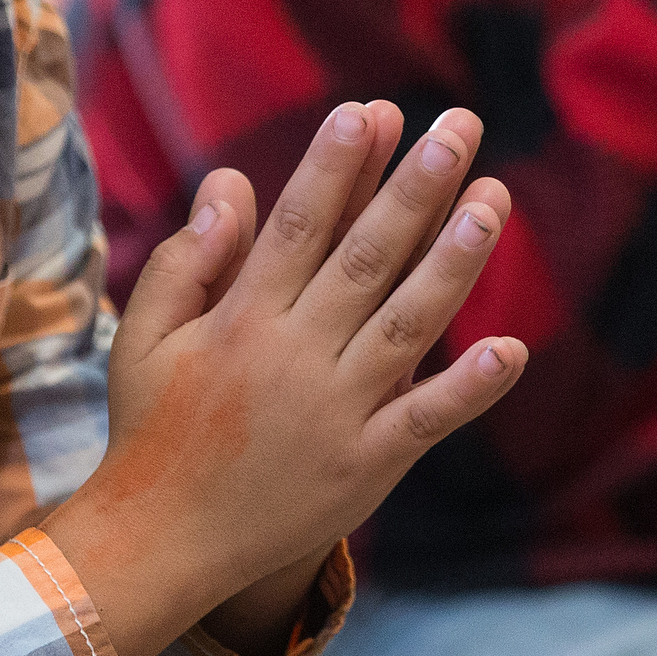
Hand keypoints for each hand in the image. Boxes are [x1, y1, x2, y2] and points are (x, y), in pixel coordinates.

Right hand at [43, 101, 521, 655]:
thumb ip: (186, 258)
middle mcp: (293, 356)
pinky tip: (511, 349)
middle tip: (459, 127)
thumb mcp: (144, 336)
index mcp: (241, 319)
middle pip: (364, 257)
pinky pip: (424, 421)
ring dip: (454, 260)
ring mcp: (335, 412)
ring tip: (494, 199)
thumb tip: (231, 182)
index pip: (299, 226)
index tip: (371, 111)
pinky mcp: (365, 466)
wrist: (160, 544)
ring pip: (405, 323)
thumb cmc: (153, 429)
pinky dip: (468, 388)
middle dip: (414, 187)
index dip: (337, 167)